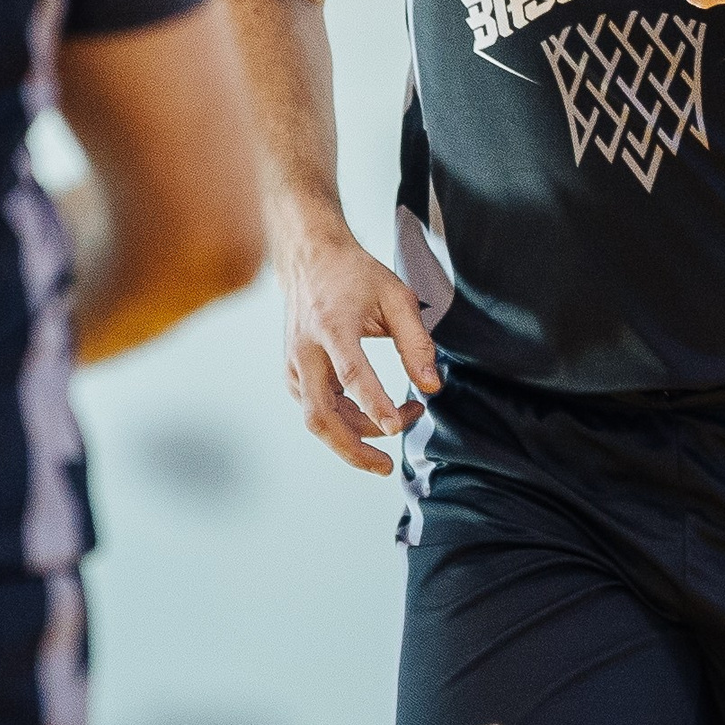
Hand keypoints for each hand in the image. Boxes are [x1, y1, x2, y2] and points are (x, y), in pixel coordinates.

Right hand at [277, 219, 439, 474]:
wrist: (309, 257)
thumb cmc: (354, 275)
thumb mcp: (396, 297)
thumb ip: (417, 343)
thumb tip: (432, 388)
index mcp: (331, 324)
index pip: (351, 372)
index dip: (373, 404)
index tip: (397, 427)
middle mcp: (305, 349)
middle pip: (320, 415)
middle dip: (353, 449)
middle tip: (387, 466)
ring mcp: (294, 365)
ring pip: (318, 419)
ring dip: (357, 434)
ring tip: (398, 421)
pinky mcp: (293, 374)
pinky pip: (316, 410)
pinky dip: (344, 422)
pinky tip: (371, 414)